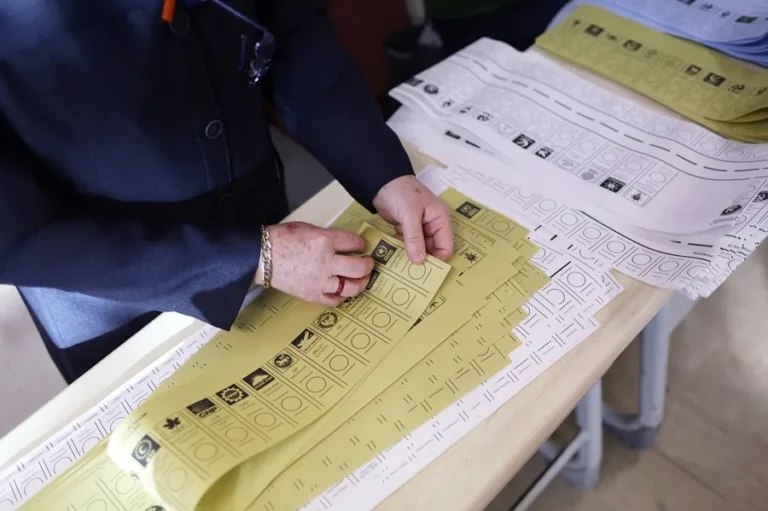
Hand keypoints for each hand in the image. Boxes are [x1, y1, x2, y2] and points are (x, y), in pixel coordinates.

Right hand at [254, 222, 373, 305]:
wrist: (261, 256)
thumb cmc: (281, 239)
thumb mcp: (308, 228)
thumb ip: (328, 235)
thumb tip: (343, 242)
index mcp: (325, 241)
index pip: (355, 243)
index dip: (361, 244)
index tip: (360, 246)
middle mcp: (326, 262)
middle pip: (359, 267)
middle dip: (368, 265)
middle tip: (367, 263)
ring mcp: (320, 281)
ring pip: (351, 287)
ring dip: (360, 283)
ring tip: (360, 279)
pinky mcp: (312, 294)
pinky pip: (334, 300)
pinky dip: (341, 297)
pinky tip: (342, 291)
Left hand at [373, 175, 453, 263]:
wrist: (381, 181)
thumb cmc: (401, 192)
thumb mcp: (409, 214)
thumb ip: (414, 238)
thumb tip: (419, 262)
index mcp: (440, 219)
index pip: (445, 246)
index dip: (437, 259)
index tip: (424, 270)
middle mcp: (433, 225)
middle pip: (432, 250)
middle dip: (423, 259)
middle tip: (410, 272)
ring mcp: (419, 228)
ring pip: (419, 249)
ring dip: (411, 256)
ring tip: (400, 265)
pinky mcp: (407, 230)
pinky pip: (408, 245)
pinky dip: (402, 249)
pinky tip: (394, 254)